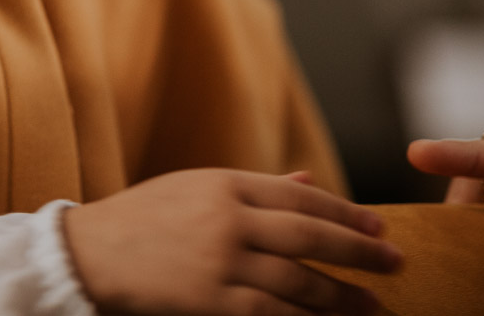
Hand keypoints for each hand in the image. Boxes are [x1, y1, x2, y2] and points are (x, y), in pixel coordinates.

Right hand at [61, 169, 399, 315]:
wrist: (88, 253)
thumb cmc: (143, 218)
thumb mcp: (196, 188)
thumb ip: (255, 187)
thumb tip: (309, 182)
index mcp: (224, 184)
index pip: (301, 197)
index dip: (346, 212)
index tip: (378, 226)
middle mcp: (228, 219)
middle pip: (310, 235)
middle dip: (359, 250)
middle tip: (395, 261)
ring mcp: (220, 262)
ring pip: (298, 281)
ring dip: (342, 296)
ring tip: (372, 304)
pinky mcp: (209, 301)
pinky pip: (271, 314)